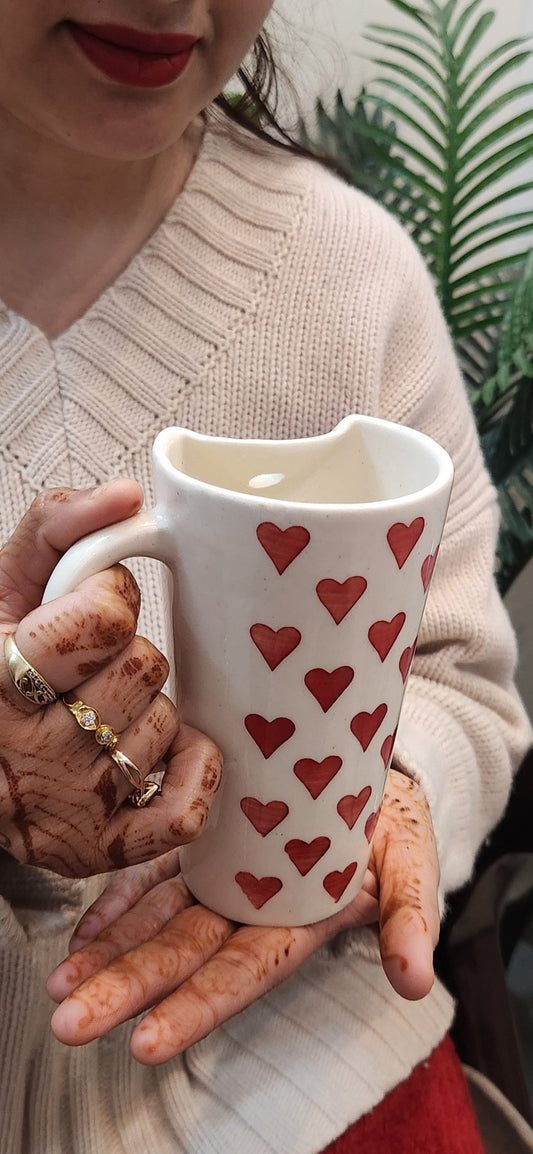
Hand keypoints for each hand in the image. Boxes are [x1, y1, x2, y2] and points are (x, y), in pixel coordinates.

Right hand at [0, 484, 220, 874]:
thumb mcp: (3, 586)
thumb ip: (55, 525)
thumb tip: (128, 495)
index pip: (104, 618)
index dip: (107, 601)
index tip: (86, 610)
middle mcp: (25, 751)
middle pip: (143, 670)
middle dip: (125, 655)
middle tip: (89, 667)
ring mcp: (64, 807)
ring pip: (162, 727)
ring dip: (147, 710)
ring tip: (99, 713)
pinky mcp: (96, 850)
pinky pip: (180, 814)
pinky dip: (190, 776)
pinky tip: (166, 754)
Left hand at [48, 770, 439, 1061]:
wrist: (368, 769)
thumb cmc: (395, 823)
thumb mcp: (412, 864)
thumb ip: (410, 918)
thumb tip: (415, 981)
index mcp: (299, 920)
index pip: (243, 971)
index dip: (197, 1006)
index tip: (147, 1042)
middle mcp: (250, 907)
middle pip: (184, 953)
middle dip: (128, 988)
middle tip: (70, 1021)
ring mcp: (222, 874)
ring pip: (159, 918)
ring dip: (110, 951)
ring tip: (61, 983)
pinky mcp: (204, 839)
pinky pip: (156, 872)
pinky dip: (120, 899)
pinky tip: (85, 928)